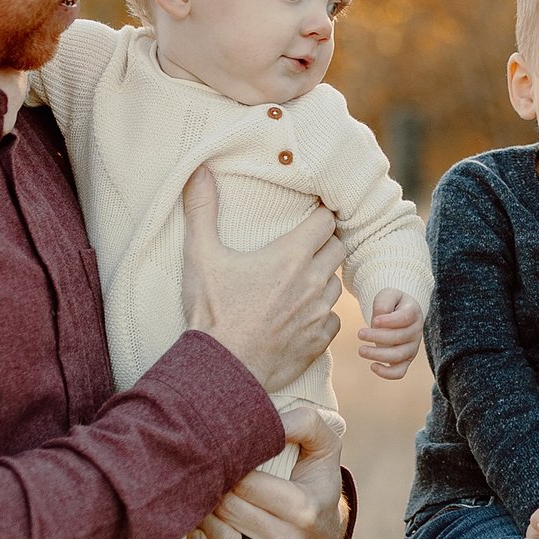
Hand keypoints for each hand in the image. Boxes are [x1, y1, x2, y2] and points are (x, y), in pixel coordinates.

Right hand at [180, 167, 345, 392]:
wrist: (223, 368)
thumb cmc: (212, 311)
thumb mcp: (201, 256)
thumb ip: (202, 210)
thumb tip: (199, 170)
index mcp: (291, 256)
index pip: (326, 221)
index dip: (320, 216)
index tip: (311, 216)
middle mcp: (313, 282)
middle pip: (338, 248)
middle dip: (325, 244)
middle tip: (305, 247)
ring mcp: (319, 314)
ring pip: (336, 285)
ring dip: (323, 280)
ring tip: (302, 282)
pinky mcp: (319, 342)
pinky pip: (332, 321)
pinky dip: (321, 316)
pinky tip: (301, 316)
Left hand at [185, 405, 346, 538]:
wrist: (327, 536)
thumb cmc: (316, 483)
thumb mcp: (323, 447)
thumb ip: (305, 423)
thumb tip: (275, 419)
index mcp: (304, 508)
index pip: (245, 483)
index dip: (227, 465)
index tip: (220, 455)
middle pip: (229, 510)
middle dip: (212, 488)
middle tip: (203, 474)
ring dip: (202, 517)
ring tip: (199, 498)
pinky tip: (194, 536)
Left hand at [357, 288, 423, 379]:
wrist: (397, 314)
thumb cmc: (391, 304)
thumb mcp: (387, 295)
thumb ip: (384, 302)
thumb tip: (379, 318)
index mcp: (413, 312)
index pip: (406, 318)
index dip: (391, 321)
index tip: (375, 321)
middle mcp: (416, 331)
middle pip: (400, 337)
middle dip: (378, 337)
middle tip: (360, 333)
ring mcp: (412, 347)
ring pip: (399, 356)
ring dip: (379, 355)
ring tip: (361, 350)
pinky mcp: (405, 360)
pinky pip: (399, 372)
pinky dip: (387, 373)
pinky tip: (373, 366)